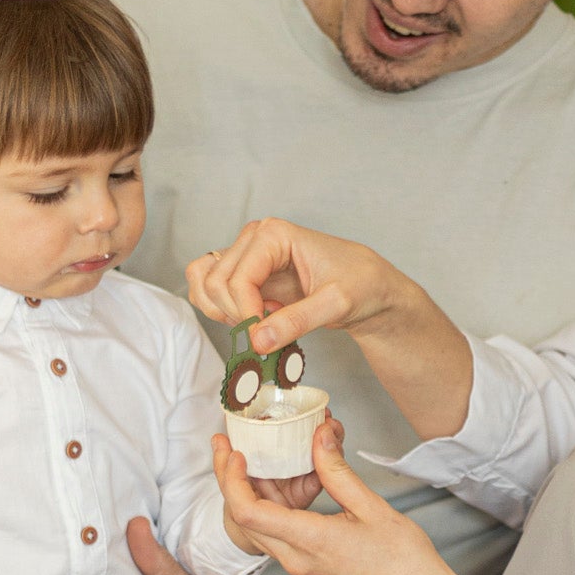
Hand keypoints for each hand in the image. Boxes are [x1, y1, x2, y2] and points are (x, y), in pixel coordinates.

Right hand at [186, 222, 406, 353]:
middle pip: (216, 283)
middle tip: (267, 333)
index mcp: (274, 234)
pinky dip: (222, 313)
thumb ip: (297, 321)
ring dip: (223, 313)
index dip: (247, 314)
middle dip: (237, 316)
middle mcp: (254, 239)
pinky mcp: (244, 275)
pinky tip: (254, 320)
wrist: (370, 287)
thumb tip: (258, 341)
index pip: (237, 278)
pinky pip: (209, 291)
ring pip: (204, 284)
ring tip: (259, 323)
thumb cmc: (360, 284)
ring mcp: (246, 256)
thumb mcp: (336, 304)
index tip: (264, 339)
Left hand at [210, 420, 467, 574]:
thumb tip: (319, 435)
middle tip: (229, 443)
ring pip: (260, 524)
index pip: (247, 511)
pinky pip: (278, 533)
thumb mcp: (372, 507)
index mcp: (309, 542)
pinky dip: (273, 504)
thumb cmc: (405, 562)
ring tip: (256, 454)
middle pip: (244, 517)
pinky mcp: (309, 566)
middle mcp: (296, 559)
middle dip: (229, 478)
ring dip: (251, 490)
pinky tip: (286, 480)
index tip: (236, 450)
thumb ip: (338, 471)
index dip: (231, 478)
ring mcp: (300, 565)